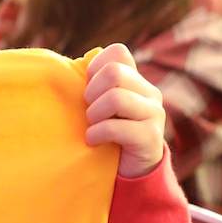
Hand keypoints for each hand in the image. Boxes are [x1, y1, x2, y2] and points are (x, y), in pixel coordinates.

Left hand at [83, 43, 166, 178]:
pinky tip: (92, 141)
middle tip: (88, 111)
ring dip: (94, 114)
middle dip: (92, 92)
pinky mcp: (151, 136)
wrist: (130, 171)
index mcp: (136, 80)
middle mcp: (149, 92)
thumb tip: (67, 68)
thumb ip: (93, 86)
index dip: (95, 67)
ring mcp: (154, 113)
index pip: (118, 52)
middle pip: (114, 72)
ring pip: (116, 98)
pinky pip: (117, 127)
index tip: (88, 90)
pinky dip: (97, 134)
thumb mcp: (101, 106)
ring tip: (91, 126)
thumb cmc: (108, 134)